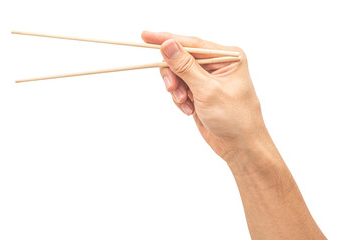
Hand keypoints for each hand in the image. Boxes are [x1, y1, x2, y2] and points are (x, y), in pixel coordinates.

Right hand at [141, 31, 266, 159]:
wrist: (240, 146)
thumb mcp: (208, 90)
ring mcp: (207, 79)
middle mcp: (217, 65)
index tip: (145, 36)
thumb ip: (185, 67)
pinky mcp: (200, 92)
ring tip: (185, 104)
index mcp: (227, 57)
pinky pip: (180, 88)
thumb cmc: (235, 118)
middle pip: (181, 59)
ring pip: (178, 74)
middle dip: (173, 75)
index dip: (167, 39)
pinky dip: (180, 99)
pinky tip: (189, 110)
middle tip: (172, 89)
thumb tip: (168, 44)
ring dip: (177, 90)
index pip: (192, 43)